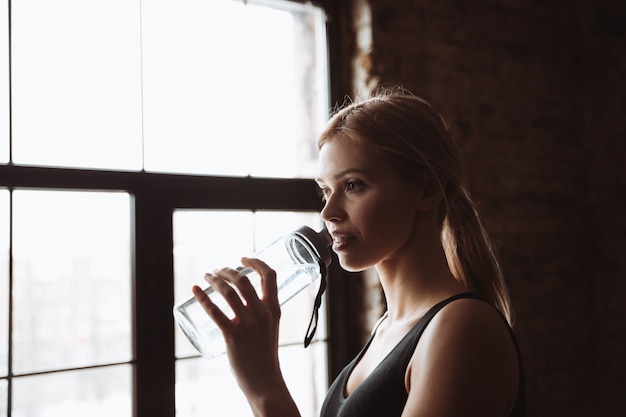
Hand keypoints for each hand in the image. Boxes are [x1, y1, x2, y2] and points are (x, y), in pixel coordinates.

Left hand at [192, 257, 281, 397]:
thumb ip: (261, 313)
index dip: (256, 262)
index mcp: (273, 309)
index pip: (269, 276)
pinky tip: (195, 291)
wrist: (264, 381)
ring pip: (228, 291)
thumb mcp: (270, 328)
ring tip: (206, 277)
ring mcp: (247, 324)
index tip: (243, 259)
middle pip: (243, 280)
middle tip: (217, 271)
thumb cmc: (264, 356)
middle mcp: (262, 313)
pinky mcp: (232, 336)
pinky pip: (214, 311)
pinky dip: (202, 298)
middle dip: (227, 271)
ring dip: (214, 280)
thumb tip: (242, 300)